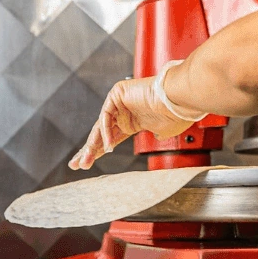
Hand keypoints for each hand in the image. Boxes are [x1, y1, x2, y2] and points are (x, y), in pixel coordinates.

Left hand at [68, 76, 193, 169]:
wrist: (181, 98)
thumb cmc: (177, 112)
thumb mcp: (165, 132)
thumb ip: (157, 136)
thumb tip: (157, 136)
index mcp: (133, 121)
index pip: (110, 138)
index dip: (99, 150)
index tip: (88, 163)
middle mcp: (124, 112)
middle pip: (100, 134)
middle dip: (88, 150)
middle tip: (76, 164)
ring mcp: (119, 102)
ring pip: (100, 127)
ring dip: (91, 146)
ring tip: (85, 161)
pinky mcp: (117, 94)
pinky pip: (106, 117)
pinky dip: (105, 133)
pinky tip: (108, 147)